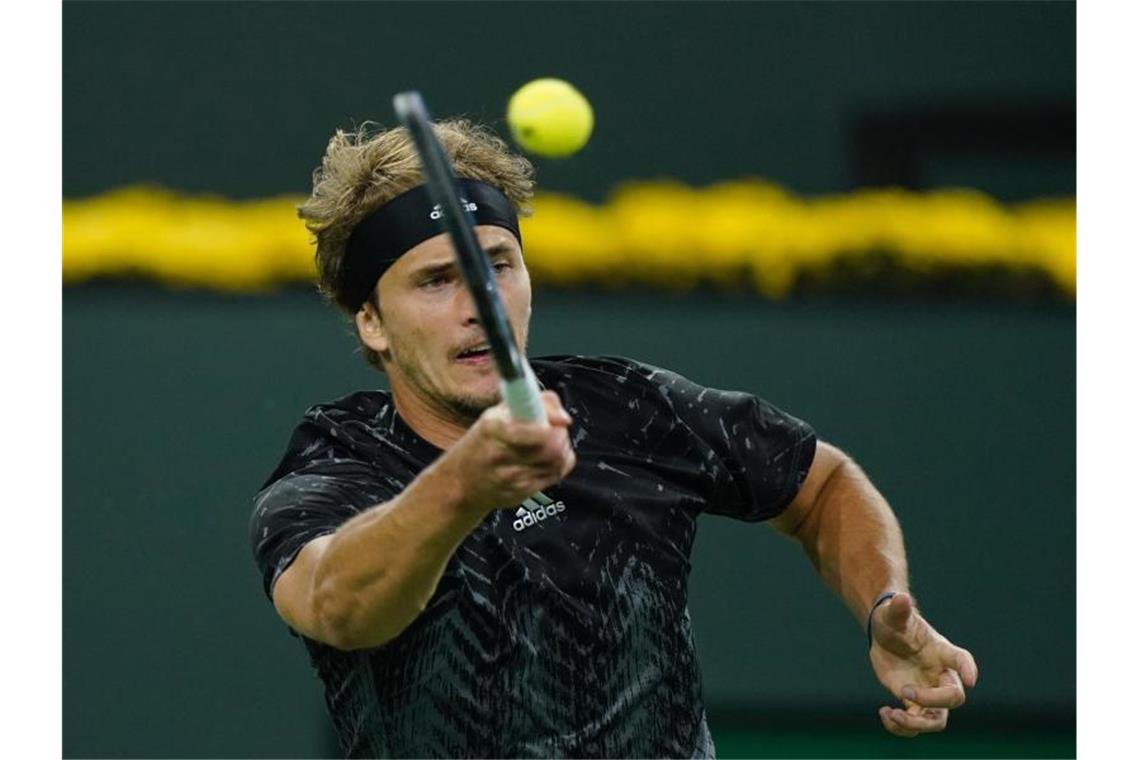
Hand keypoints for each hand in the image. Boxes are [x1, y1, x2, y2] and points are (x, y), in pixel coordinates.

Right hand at [445, 390, 575, 513]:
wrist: (461, 482)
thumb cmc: (482, 443)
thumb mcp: (496, 414)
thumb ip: (531, 404)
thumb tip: (563, 418)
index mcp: (494, 429)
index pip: (536, 428)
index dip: (553, 421)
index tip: (557, 419)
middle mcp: (502, 455)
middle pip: (554, 446)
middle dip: (561, 434)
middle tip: (555, 429)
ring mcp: (512, 477)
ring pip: (558, 461)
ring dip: (562, 449)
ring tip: (550, 443)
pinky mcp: (523, 492)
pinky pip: (556, 475)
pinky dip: (558, 464)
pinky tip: (547, 459)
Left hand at [869, 592, 978, 736]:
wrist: (885, 635)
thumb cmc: (894, 621)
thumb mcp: (893, 614)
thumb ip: (899, 609)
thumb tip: (901, 598)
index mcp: (941, 652)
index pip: (962, 660)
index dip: (968, 670)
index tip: (970, 680)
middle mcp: (940, 675)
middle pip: (953, 698)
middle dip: (931, 700)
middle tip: (904, 691)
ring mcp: (929, 692)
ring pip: (937, 720)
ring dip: (917, 723)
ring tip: (892, 714)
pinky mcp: (914, 703)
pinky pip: (916, 725)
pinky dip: (902, 727)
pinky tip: (884, 713)